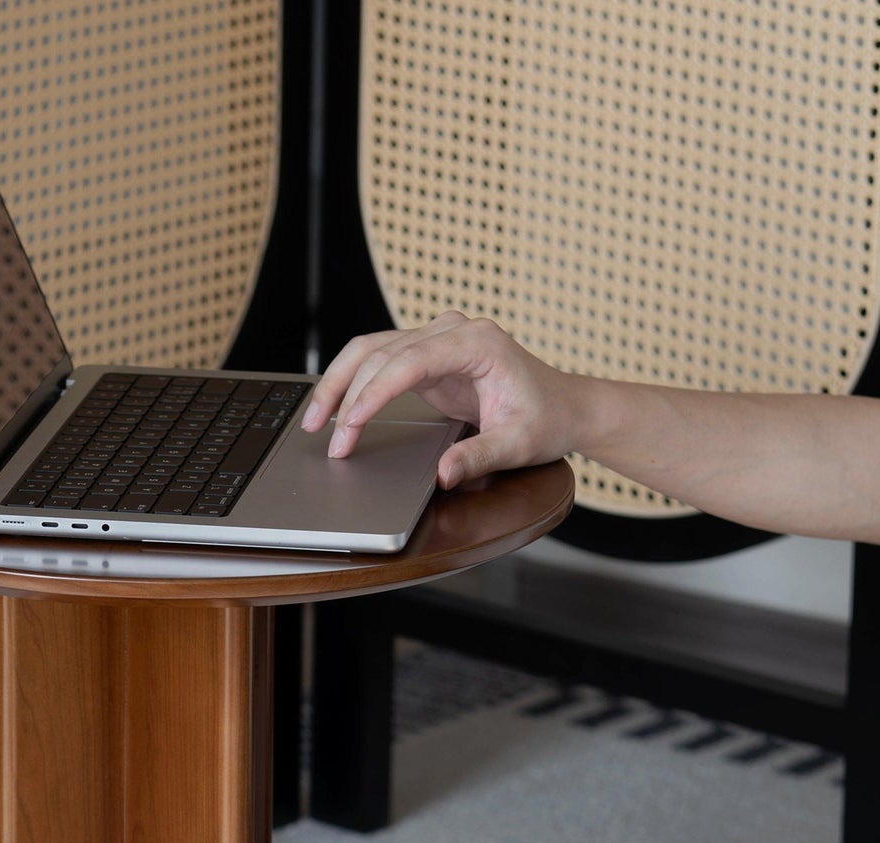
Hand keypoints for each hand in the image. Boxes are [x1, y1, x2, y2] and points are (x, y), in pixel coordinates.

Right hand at [300, 311, 583, 487]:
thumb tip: (443, 474)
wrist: (565, 407)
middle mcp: (452, 332)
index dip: (371, 396)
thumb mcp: (517, 445)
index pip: (406, 363)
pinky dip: (354, 382)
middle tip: (324, 437)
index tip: (349, 429)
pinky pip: (380, 361)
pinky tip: (336, 406)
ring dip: (338, 382)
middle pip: (378, 352)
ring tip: (314, 419)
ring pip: (371, 350)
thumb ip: (479, 457)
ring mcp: (438, 340)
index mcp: (475, 343)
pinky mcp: (429, 356)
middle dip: (344, 394)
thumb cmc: (546, 420)